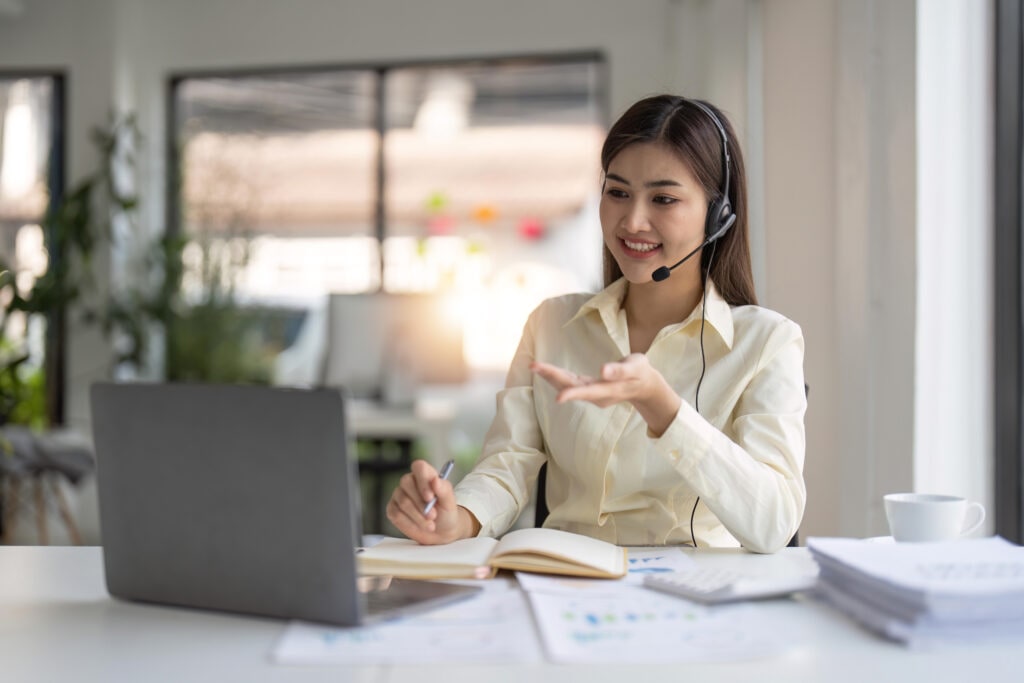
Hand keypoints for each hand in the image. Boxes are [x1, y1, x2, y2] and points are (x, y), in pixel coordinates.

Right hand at [386, 459, 474, 543]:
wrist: (441, 531)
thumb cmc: (446, 512)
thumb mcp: (449, 502)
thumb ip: (444, 489)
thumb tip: (435, 480)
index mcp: (425, 474)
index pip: (418, 466)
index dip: (422, 480)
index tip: (430, 497)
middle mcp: (409, 482)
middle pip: (406, 483)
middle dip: (420, 503)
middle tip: (433, 516)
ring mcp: (399, 495)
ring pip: (403, 502)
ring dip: (418, 516)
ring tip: (430, 525)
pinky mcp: (392, 509)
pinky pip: (396, 514)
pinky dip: (409, 523)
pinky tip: (419, 526)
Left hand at [530, 354, 681, 435]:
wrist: (644, 386)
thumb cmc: (641, 373)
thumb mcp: (636, 368)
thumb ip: (620, 370)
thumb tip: (603, 370)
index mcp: (609, 389)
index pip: (588, 391)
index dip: (573, 394)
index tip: (558, 398)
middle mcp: (597, 395)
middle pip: (572, 387)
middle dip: (553, 377)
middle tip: (534, 366)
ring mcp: (592, 393)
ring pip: (568, 386)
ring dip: (550, 376)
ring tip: (534, 367)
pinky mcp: (589, 389)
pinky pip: (569, 384)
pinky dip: (556, 377)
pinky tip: (545, 371)